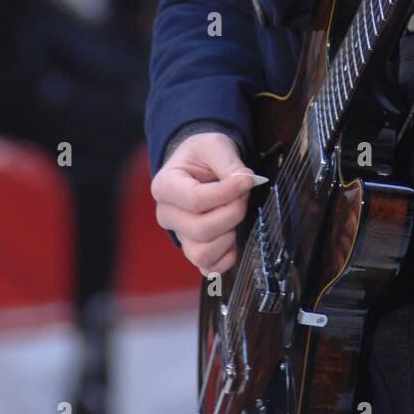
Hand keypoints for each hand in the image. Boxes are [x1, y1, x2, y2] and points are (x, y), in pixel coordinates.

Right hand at [152, 131, 263, 276]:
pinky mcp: (193, 250)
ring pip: (202, 254)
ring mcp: (179, 236)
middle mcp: (167, 215)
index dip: (226, 193)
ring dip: (229, 237)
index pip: (195, 200)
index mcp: (165, 186)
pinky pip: (210, 268)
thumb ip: (229, 161)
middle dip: (232, 213)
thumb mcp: (214, 145)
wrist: (198, 166)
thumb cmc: (202, 155)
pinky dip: (227, 256)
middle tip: (243, 196)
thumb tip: (245, 180)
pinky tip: (233, 234)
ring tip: (235, 214)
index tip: (248, 180)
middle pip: (200, 230)